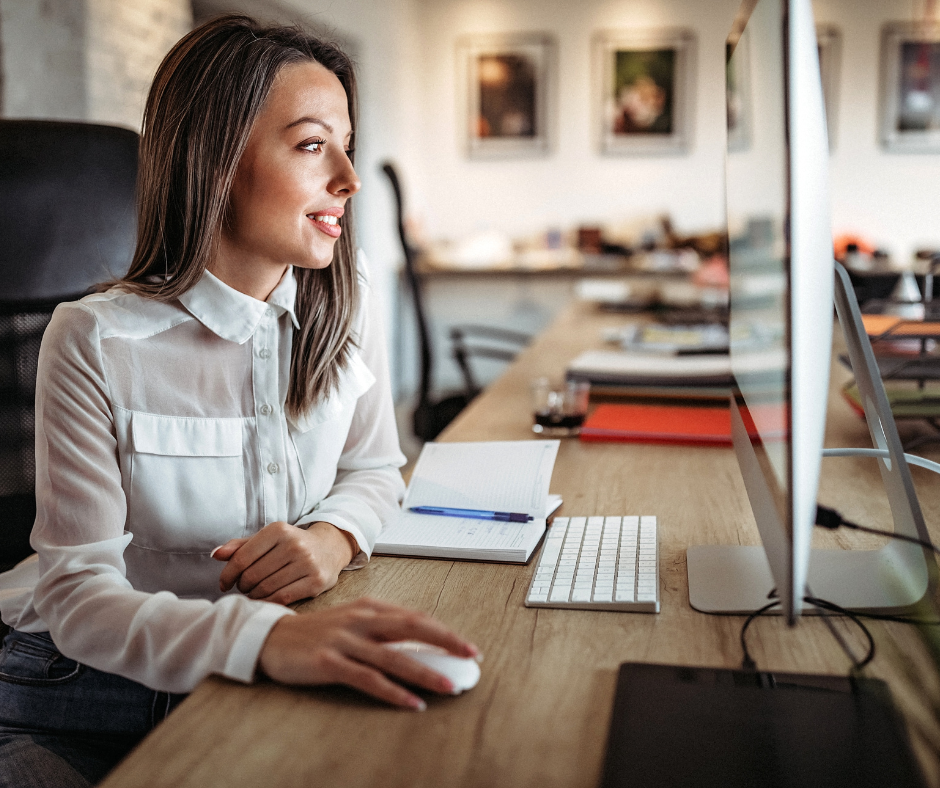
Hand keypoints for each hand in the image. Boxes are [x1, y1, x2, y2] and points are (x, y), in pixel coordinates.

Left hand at [212, 521, 357, 604]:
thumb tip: (216, 554)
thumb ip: (241, 546)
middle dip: (242, 585)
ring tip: (254, 592)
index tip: (224, 583)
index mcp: (278, 530)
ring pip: (266, 588)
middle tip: (243, 587)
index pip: (242, 558)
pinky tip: (266, 599)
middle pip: (252, 575)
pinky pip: (282, 597)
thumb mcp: (268, 539)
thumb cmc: (291, 544)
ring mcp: (307, 563)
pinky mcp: (317, 581)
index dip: (228, 574)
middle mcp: (294, 544)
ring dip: (254, 595)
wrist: (329, 548)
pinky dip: (268, 601)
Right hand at [258, 597, 478, 709]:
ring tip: (449, 686)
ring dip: (425, 672)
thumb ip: (382, 629)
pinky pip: (368, 679)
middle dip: (446, 641)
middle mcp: (360, 619)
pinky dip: (393, 692)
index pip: (415, 617)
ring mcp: (345, 640)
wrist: (270, 637)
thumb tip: (420, 646)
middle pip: (412, 627)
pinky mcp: (329, 662)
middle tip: (471, 656)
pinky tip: (412, 703)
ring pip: (394, 656)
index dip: (444, 631)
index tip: (467, 646)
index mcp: (370, 607)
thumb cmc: (317, 633)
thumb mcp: (352, 622)